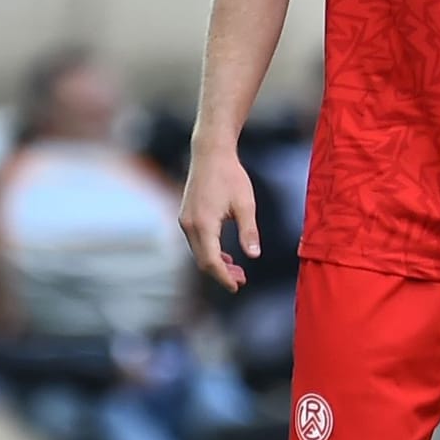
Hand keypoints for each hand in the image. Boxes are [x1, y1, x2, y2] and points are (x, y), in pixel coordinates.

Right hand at [177, 143, 259, 292]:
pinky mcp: (186, 215)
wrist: (210, 152)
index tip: (237, 287)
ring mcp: (185, 220)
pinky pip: (196, 241)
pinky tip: (225, 254)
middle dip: (221, 273)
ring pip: (198, 252)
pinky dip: (209, 251)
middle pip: (203, 260)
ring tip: (237, 269)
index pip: (211, 262)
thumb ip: (249, 231)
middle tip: (242, 279)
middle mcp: (189, 225)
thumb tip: (254, 256)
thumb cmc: (230, 175)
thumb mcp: (245, 204)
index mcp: (204, 224)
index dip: (224, 278)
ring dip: (216, 263)